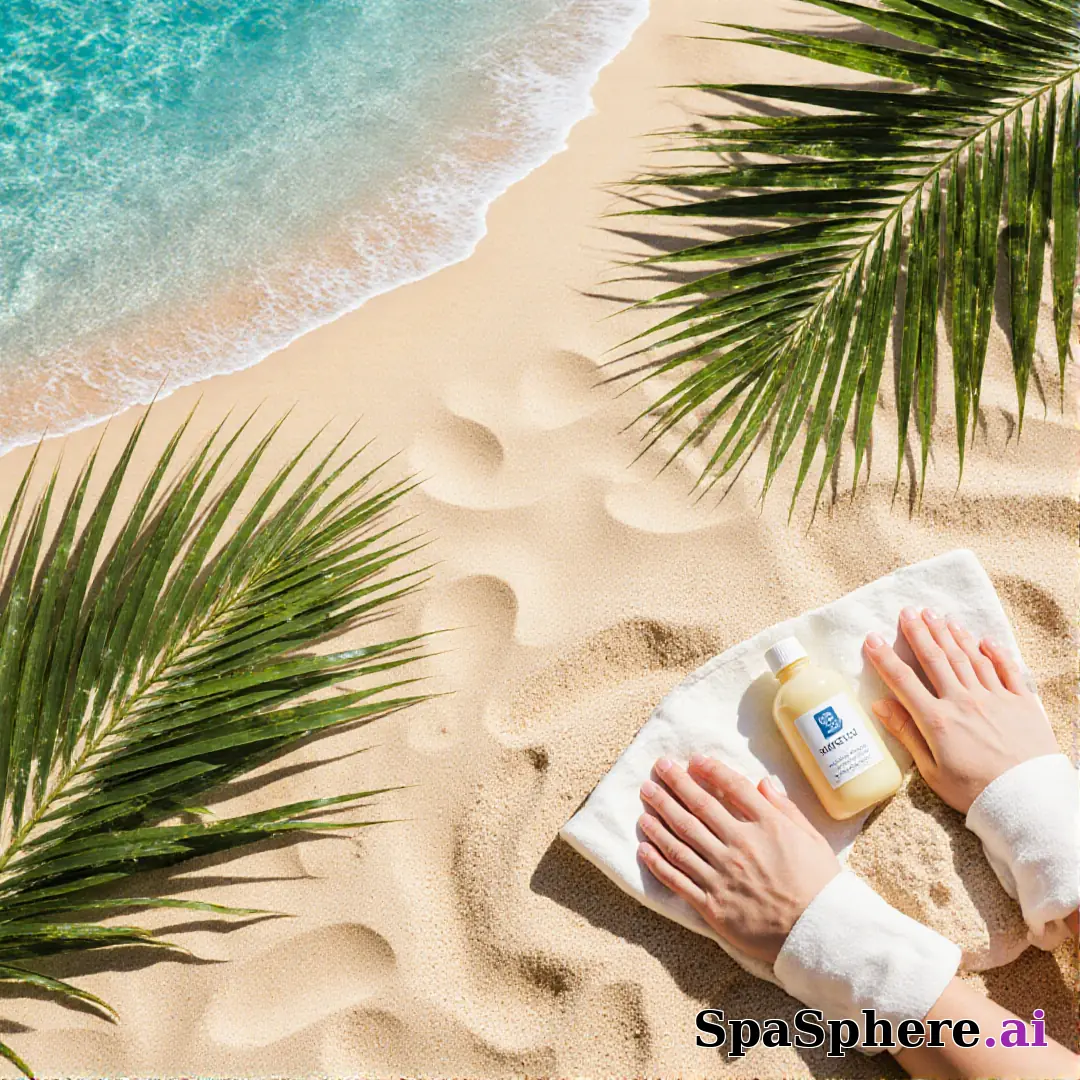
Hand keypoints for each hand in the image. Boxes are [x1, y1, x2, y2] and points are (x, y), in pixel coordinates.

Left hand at [637, 754, 839, 963]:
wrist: (819, 936)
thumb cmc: (820, 886)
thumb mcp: (812, 839)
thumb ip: (785, 809)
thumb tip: (763, 781)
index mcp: (767, 827)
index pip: (733, 788)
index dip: (710, 770)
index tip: (693, 760)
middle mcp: (740, 846)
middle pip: (699, 807)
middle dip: (674, 784)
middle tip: (658, 768)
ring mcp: (722, 875)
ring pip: (681, 839)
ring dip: (659, 816)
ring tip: (646, 797)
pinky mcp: (712, 905)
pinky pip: (678, 878)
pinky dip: (658, 861)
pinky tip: (643, 845)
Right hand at [863, 607, 1058, 813]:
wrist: (1026, 801)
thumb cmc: (975, 792)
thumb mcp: (932, 771)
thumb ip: (907, 734)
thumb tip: (880, 705)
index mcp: (938, 720)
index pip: (903, 681)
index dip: (885, 658)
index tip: (871, 638)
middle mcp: (964, 702)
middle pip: (936, 659)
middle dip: (919, 633)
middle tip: (908, 612)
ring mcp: (994, 698)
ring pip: (968, 658)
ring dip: (950, 634)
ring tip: (938, 615)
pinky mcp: (1021, 702)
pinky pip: (1006, 669)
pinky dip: (994, 652)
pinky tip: (983, 639)